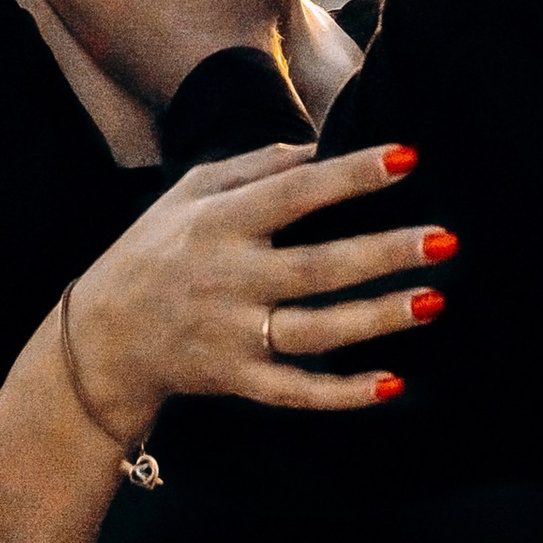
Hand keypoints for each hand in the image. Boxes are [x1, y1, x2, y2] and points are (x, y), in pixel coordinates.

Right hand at [64, 137, 452, 435]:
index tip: (406, 158)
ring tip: (433, 300)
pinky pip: (297, 392)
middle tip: (445, 239)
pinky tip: (393, 383)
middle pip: (318, 267)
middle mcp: (228, 278)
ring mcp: (233, 335)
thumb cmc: (150, 253)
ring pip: (317, 331)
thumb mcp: (185, 194)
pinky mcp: (236, 381)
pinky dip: (344, 393)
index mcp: (218, 224)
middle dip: (383, 253)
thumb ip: (248, 167)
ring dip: (377, 318)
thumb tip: (314, 149)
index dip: (350, 175)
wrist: (97, 341)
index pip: (294, 194)